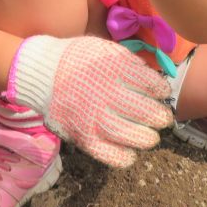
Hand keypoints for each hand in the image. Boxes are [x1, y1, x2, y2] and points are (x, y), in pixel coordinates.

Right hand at [5, 35, 172, 167]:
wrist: (41, 72)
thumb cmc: (77, 59)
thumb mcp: (104, 49)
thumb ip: (128, 61)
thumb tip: (153, 76)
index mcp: (112, 68)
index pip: (147, 82)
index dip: (160, 89)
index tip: (163, 93)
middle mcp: (103, 92)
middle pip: (141, 109)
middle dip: (159, 116)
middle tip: (164, 119)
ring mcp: (91, 116)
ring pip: (127, 133)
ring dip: (145, 138)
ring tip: (151, 137)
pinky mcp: (82, 135)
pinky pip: (105, 152)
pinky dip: (122, 157)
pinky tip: (131, 154)